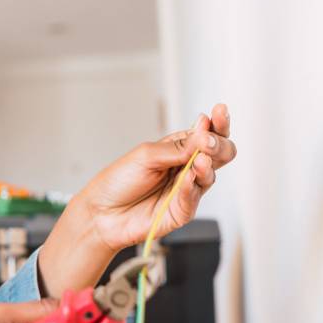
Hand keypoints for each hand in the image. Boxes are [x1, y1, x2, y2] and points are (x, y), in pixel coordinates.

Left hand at [81, 103, 236, 251]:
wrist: (102, 211)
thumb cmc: (120, 180)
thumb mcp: (146, 155)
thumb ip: (177, 147)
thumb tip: (204, 130)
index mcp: (179, 148)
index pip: (207, 133)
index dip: (217, 122)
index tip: (220, 111)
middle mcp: (187, 168)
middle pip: (219, 154)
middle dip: (219, 144)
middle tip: (209, 141)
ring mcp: (187, 190)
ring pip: (210, 176)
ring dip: (207, 165)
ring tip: (200, 159)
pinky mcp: (182, 211)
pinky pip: (193, 198)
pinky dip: (191, 187)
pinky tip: (188, 178)